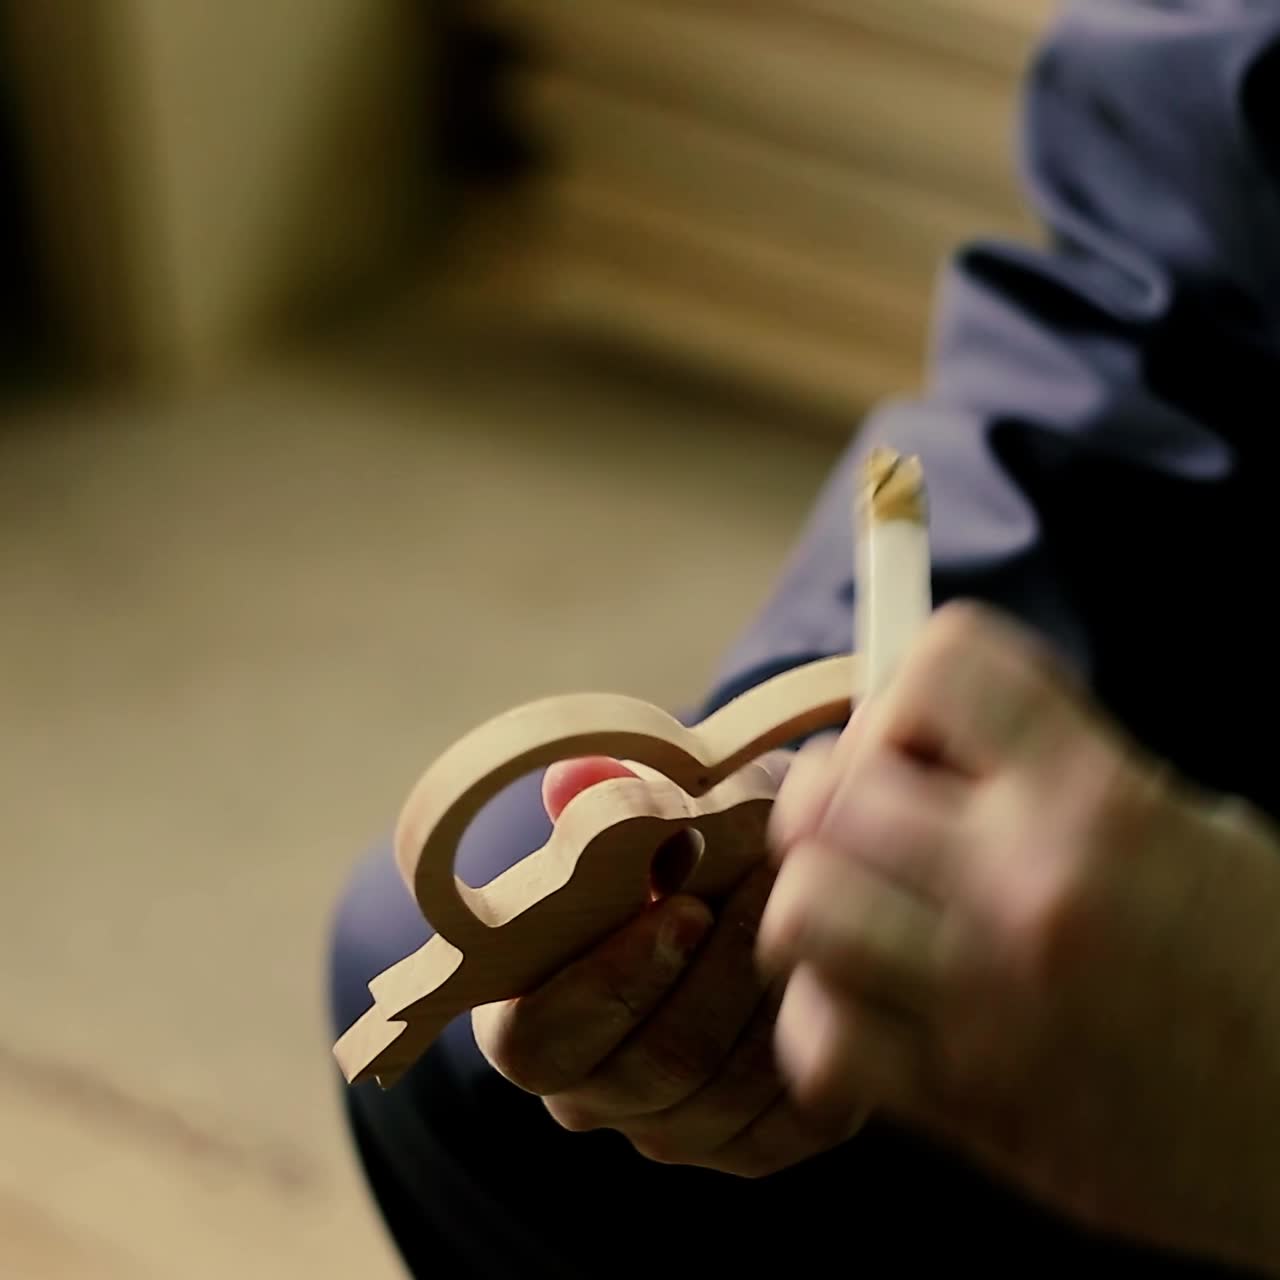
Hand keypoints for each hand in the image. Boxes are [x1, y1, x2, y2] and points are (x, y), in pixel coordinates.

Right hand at [472, 752, 864, 1176]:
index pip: (539, 1041)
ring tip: (814, 908)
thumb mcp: (645, 810)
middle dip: (721, 971)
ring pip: (728, 1088)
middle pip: (652, 1066)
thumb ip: (603, 801)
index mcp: (530, 1023)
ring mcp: (673, 1130)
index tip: (684, 909)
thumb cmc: (683, 844)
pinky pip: (792, 1114)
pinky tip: (831, 961)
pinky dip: (816, 1034)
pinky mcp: (755, 1144)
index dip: (611, 981)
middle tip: (775, 887)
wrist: (753, 887)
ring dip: (775, 988)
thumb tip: (574, 783)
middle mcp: (591, 1094)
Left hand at [759, 601, 1279, 1271]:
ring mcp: (989, 1001)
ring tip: (864, 913)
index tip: (925, 735)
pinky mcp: (969, 1103)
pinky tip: (869, 1010)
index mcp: (1100, 801)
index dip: (914, 692)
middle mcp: (1030, 888)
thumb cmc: (1267, 966)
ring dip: (822, 901)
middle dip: (843, 794)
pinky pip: (824, 1040)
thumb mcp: (1193, 829)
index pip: (943, 666)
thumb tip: (919, 746)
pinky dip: (824, 1021)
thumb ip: (1053, 775)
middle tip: (877, 824)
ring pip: (805, 908)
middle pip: (838, 791)